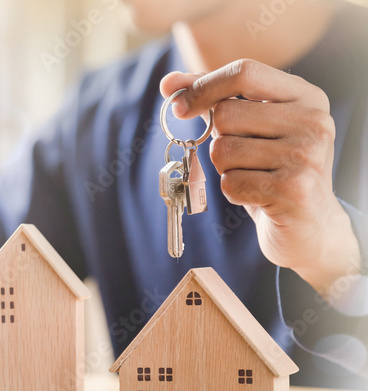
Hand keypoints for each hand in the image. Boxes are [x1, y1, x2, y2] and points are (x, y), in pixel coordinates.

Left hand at [160, 59, 360, 294]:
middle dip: (219, 140)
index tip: (179, 106)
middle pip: (226, 115)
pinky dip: (234, 192)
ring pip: (223, 151)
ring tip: (255, 177)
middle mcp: (313, 121)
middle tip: (245, 158)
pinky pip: (230, 183)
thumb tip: (169, 83)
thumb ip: (213, 99)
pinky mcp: (294, 189)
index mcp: (306, 96)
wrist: (311, 226)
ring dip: (226, 169)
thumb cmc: (272, 170)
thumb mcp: (250, 128)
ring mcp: (306, 155)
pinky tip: (259, 196)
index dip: (204, 87)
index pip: (245, 72)